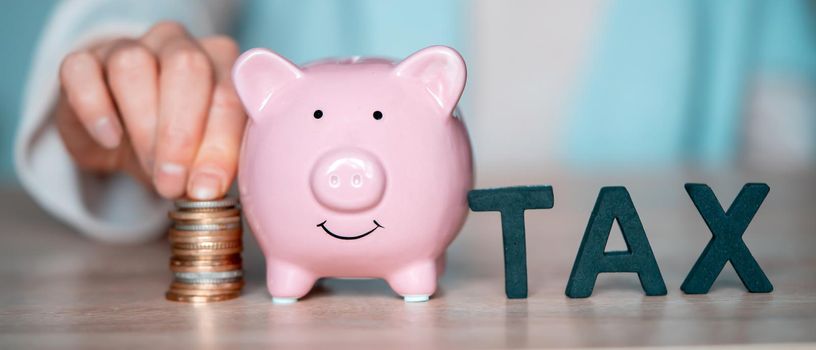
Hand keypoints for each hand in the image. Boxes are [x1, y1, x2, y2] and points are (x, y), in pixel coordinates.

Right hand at [56, 21, 245, 199]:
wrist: (120, 135)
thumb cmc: (173, 144)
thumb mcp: (200, 154)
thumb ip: (213, 161)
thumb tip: (209, 187)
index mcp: (221, 60)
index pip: (229, 90)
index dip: (221, 142)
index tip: (207, 187)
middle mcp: (178, 44)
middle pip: (186, 66)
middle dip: (181, 133)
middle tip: (173, 182)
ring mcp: (128, 45)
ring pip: (134, 65)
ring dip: (143, 125)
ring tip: (148, 170)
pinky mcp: (84, 59)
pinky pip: (81, 70)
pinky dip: (94, 108)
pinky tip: (109, 138)